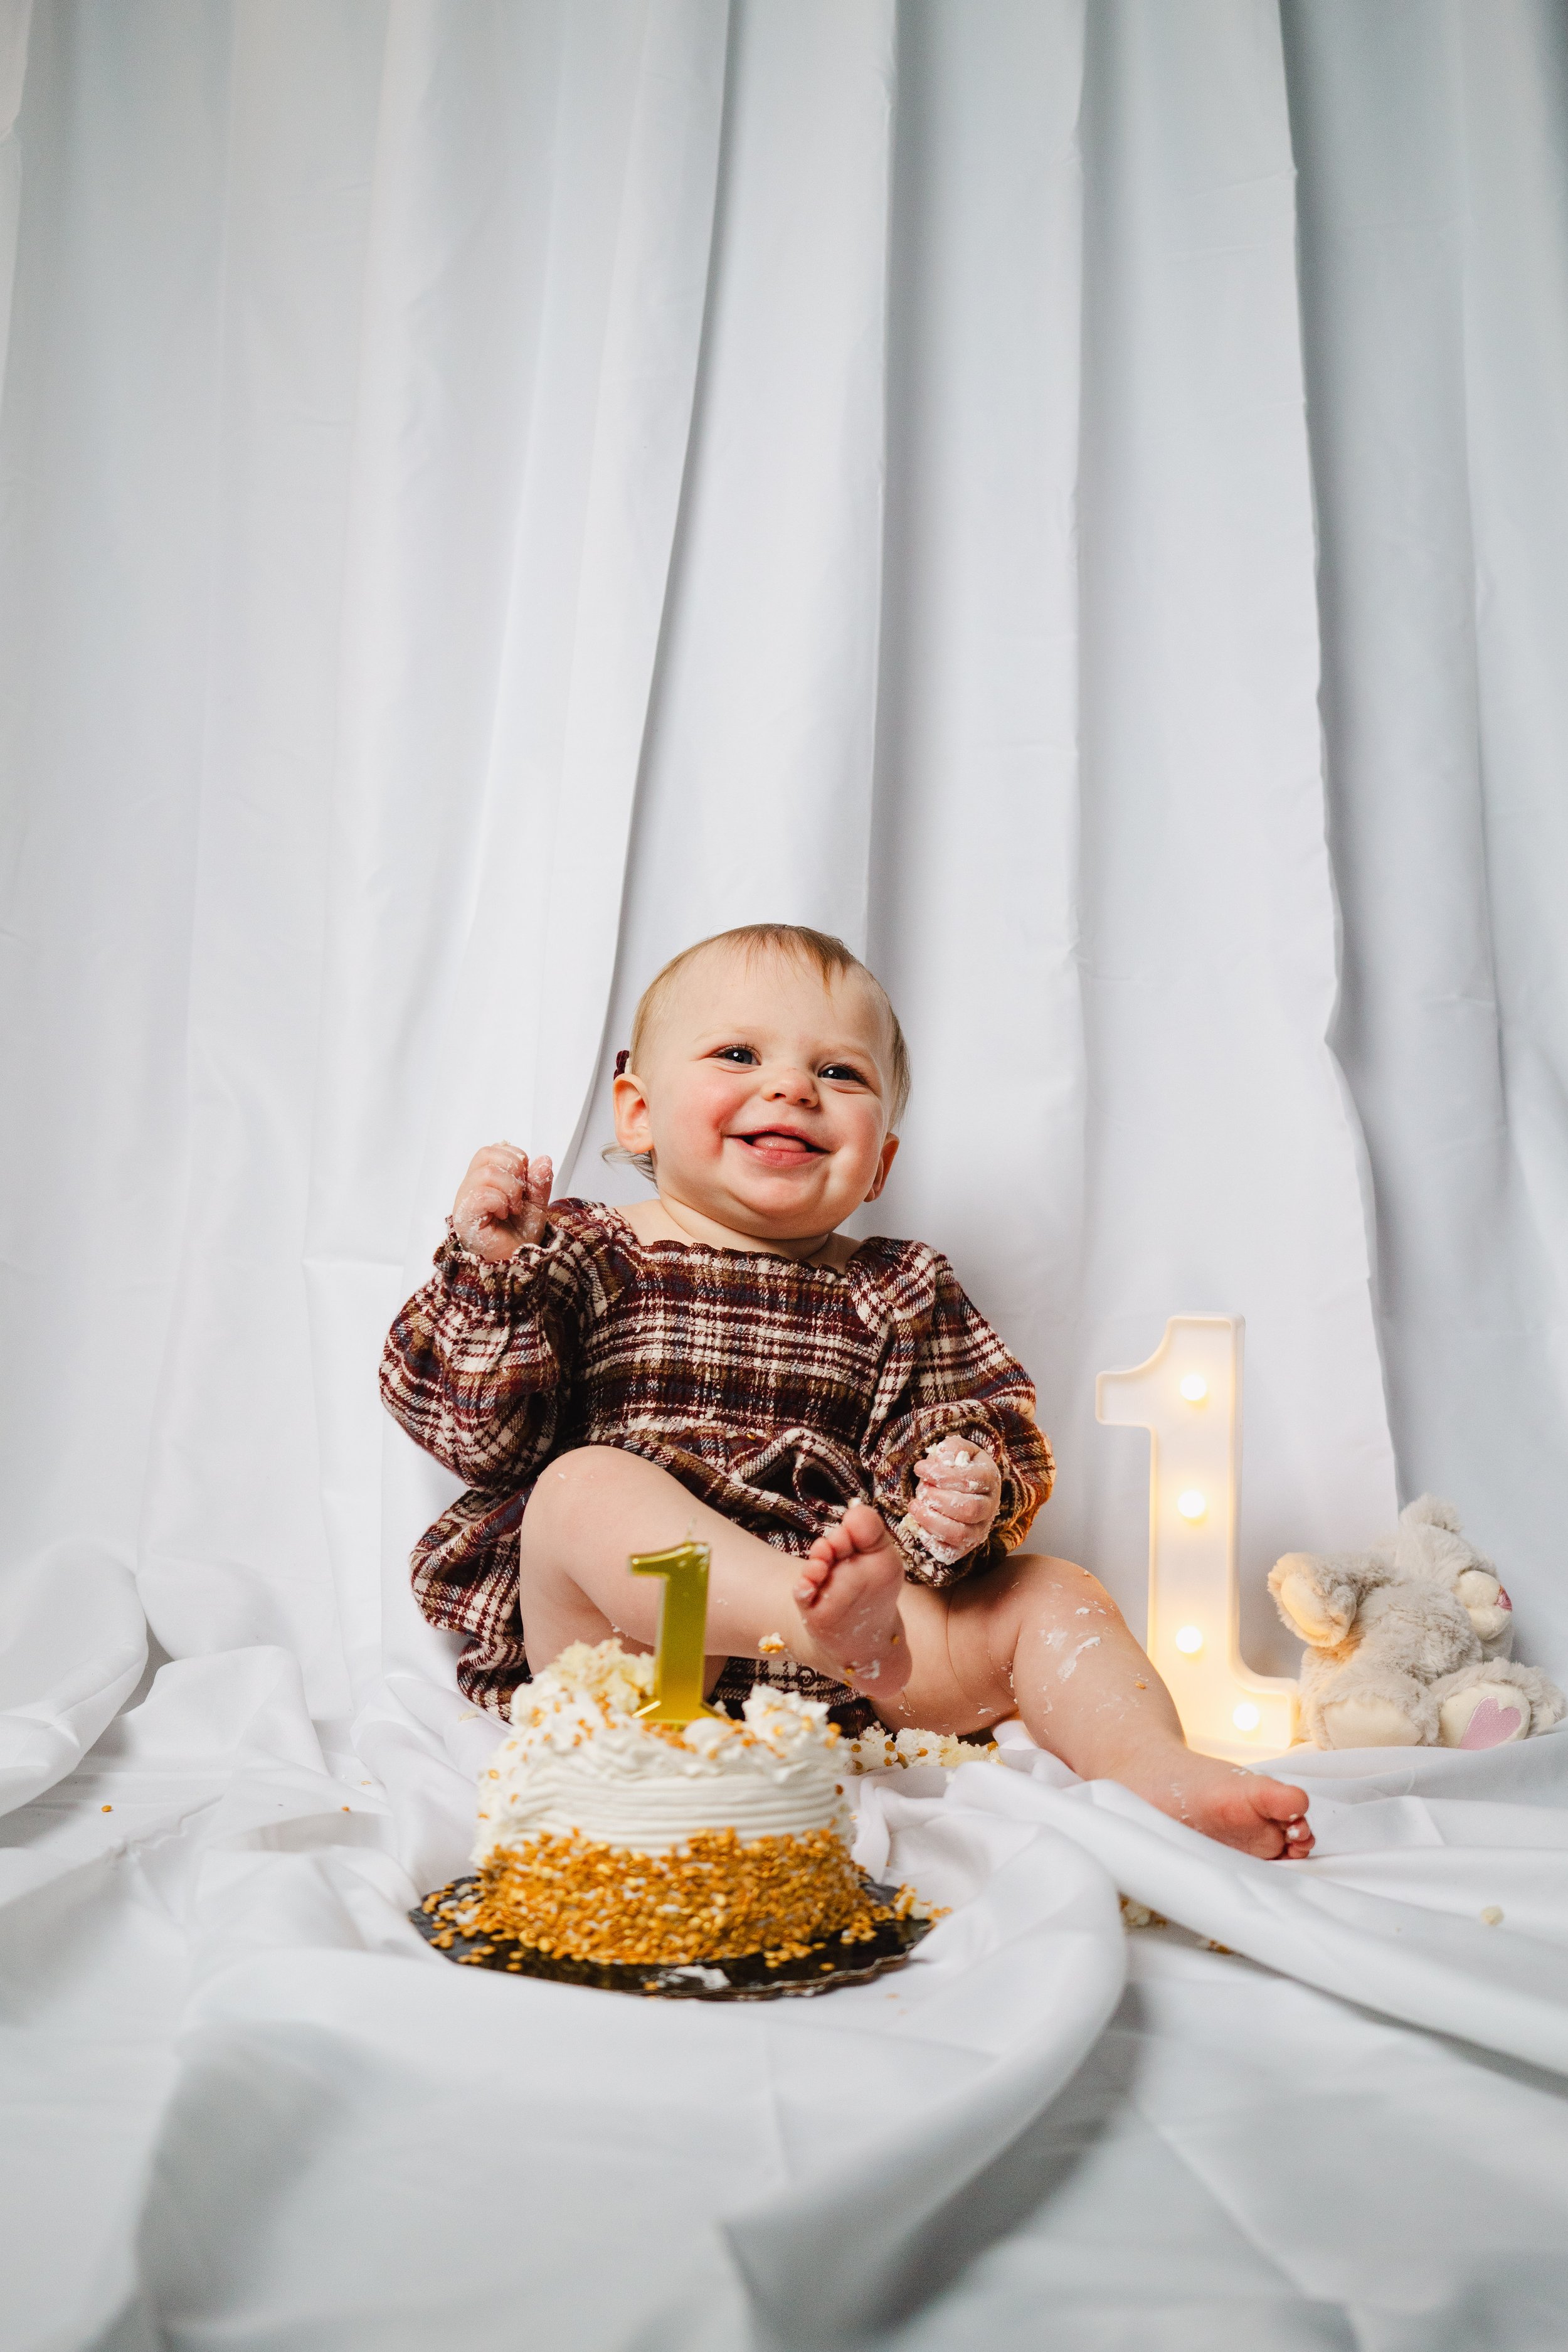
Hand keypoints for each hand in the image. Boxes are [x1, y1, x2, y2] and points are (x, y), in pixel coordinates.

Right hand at [452, 1143, 552, 1262]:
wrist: (515, 1266)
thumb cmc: (517, 1238)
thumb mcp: (536, 1205)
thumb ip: (539, 1182)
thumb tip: (543, 1160)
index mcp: (484, 1180)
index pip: (493, 1150)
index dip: (515, 1159)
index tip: (524, 1183)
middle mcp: (471, 1187)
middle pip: (487, 1154)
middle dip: (514, 1169)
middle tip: (520, 1194)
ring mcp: (465, 1201)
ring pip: (486, 1172)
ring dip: (510, 1189)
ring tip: (513, 1208)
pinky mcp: (465, 1217)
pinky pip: (481, 1194)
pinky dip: (500, 1202)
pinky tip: (503, 1214)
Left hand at [908, 1434, 1000, 1561]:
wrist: (966, 1488)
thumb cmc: (959, 1467)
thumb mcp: (958, 1450)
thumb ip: (952, 1449)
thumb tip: (943, 1458)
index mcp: (990, 1479)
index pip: (971, 1481)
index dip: (942, 1476)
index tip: (920, 1468)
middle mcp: (989, 1507)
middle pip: (969, 1509)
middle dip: (938, 1499)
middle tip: (921, 1490)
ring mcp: (979, 1530)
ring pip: (960, 1534)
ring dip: (931, 1520)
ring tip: (915, 1506)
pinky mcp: (965, 1547)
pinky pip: (950, 1552)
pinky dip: (931, 1541)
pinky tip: (918, 1526)